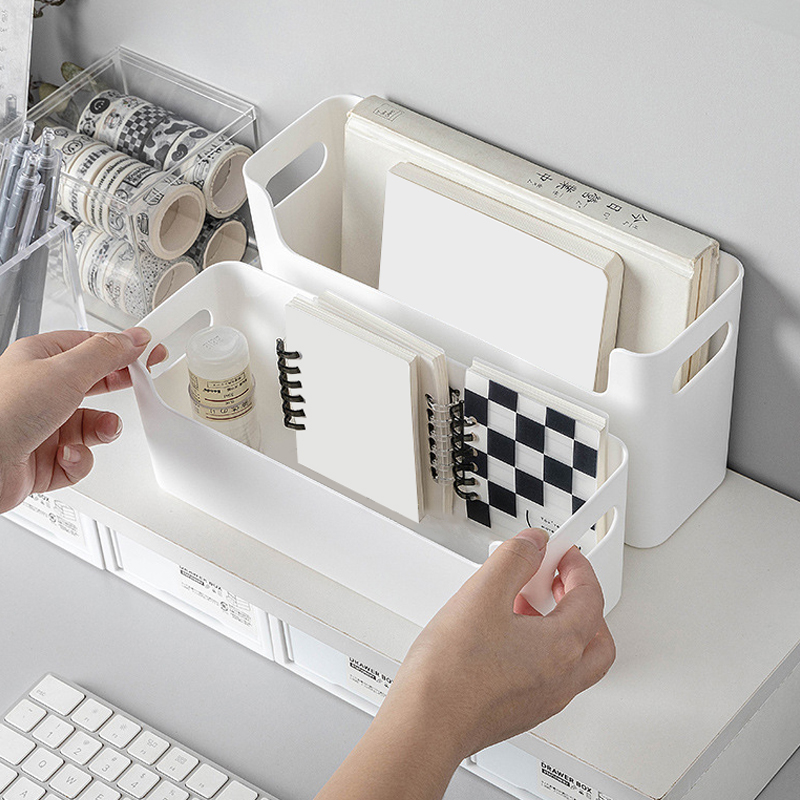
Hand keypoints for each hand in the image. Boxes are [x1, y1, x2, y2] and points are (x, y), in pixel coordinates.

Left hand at [0, 328, 165, 512]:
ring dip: (100, 430)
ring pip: (91, 426)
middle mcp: (40, 391)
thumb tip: (133, 339)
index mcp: (40, 359)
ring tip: (100, 431)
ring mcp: (42, 425)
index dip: (121, 348)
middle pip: (94, 384)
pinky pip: (79, 458)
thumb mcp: (65, 372)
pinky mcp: (43, 459)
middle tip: (140, 385)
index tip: (148, 352)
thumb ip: (105, 354)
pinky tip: (65, 455)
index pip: (90, 346)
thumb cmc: (4, 412)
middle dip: (117, 388)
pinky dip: (78, 460)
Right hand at [315, 529, 614, 799]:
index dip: (577, 567)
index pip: (590, 598)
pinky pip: (548, 674)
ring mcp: (543, 698)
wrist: (426, 723)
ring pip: (573, 658)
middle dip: (581, 600)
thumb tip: (533, 545)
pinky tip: (505, 635)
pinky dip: (540, 648)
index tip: (562, 553)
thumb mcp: (482, 593)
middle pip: (594, 635)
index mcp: (561, 647)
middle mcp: (561, 678)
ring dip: (560, 624)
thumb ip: (513, 559)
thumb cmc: (452, 672)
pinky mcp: (521, 710)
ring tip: (525, 601)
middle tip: (557, 578)